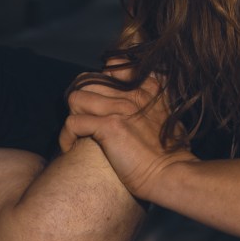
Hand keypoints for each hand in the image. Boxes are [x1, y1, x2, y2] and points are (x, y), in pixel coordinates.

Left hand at [61, 73, 195, 201]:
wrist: (172, 174)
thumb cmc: (170, 153)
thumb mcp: (167, 117)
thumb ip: (153, 102)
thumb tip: (140, 101)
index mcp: (147, 88)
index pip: (112, 66)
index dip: (99, 82)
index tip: (98, 100)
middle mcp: (132, 93)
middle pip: (87, 81)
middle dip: (81, 102)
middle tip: (84, 120)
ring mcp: (120, 107)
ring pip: (76, 98)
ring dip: (73, 116)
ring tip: (78, 133)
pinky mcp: (109, 126)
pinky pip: (72, 122)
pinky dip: (66, 136)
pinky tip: (71, 148)